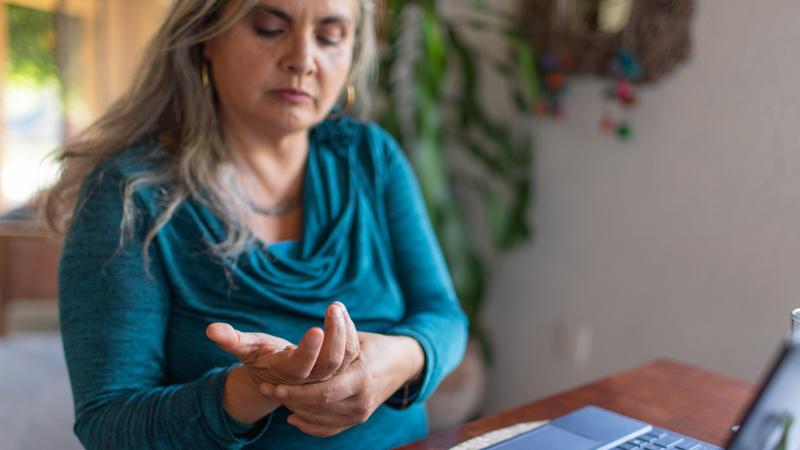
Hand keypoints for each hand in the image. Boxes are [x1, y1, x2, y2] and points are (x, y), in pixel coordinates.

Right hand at [206, 301, 359, 386]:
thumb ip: (230, 340)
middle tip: (333, 309)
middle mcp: (312, 377)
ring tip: (336, 307)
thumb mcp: (244, 349)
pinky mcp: (339, 365)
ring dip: (344, 331)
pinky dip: (349, 330)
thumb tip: (210, 329)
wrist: (278, 374)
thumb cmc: (259, 357)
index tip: (316, 328)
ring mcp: (328, 373)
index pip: (302, 366)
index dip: (310, 350)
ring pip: (345, 357)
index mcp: (288, 374)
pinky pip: (352, 350)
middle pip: (331, 363)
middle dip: (335, 336)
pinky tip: (341, 312)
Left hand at [259, 332, 424, 436]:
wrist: (403, 365)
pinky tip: (292, 417)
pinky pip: (329, 429)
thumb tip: (329, 310)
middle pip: (318, 408)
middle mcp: (361, 401)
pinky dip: (309, 425)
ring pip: (320, 420)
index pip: (323, 392)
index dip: (295, 391)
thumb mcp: (358, 337)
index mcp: (362, 378)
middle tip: (267, 389)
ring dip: (296, 410)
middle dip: (289, 400)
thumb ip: (340, 332)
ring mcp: (360, 414)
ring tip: (277, 396)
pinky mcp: (358, 419)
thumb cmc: (375, 346)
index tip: (272, 383)